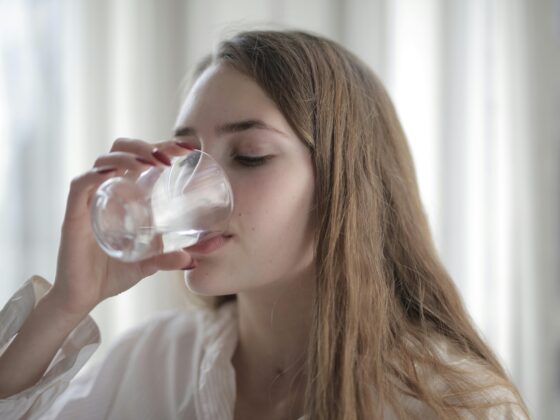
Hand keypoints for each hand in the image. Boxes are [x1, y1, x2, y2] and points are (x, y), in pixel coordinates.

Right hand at [47, 138, 194, 316]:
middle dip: (145, 145)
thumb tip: (193, 259)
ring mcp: (90, 200)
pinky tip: (113, 174)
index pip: (141, 157)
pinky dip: (95, 175)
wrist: (83, 297)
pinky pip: (80, 185)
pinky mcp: (73, 215)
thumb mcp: (149, 263)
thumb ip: (169, 258)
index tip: (187, 149)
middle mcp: (107, 190)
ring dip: (128, 156)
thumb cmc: (113, 273)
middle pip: (121, 149)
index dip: (163, 146)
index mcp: (125, 194)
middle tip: (169, 158)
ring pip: (103, 161)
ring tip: (150, 164)